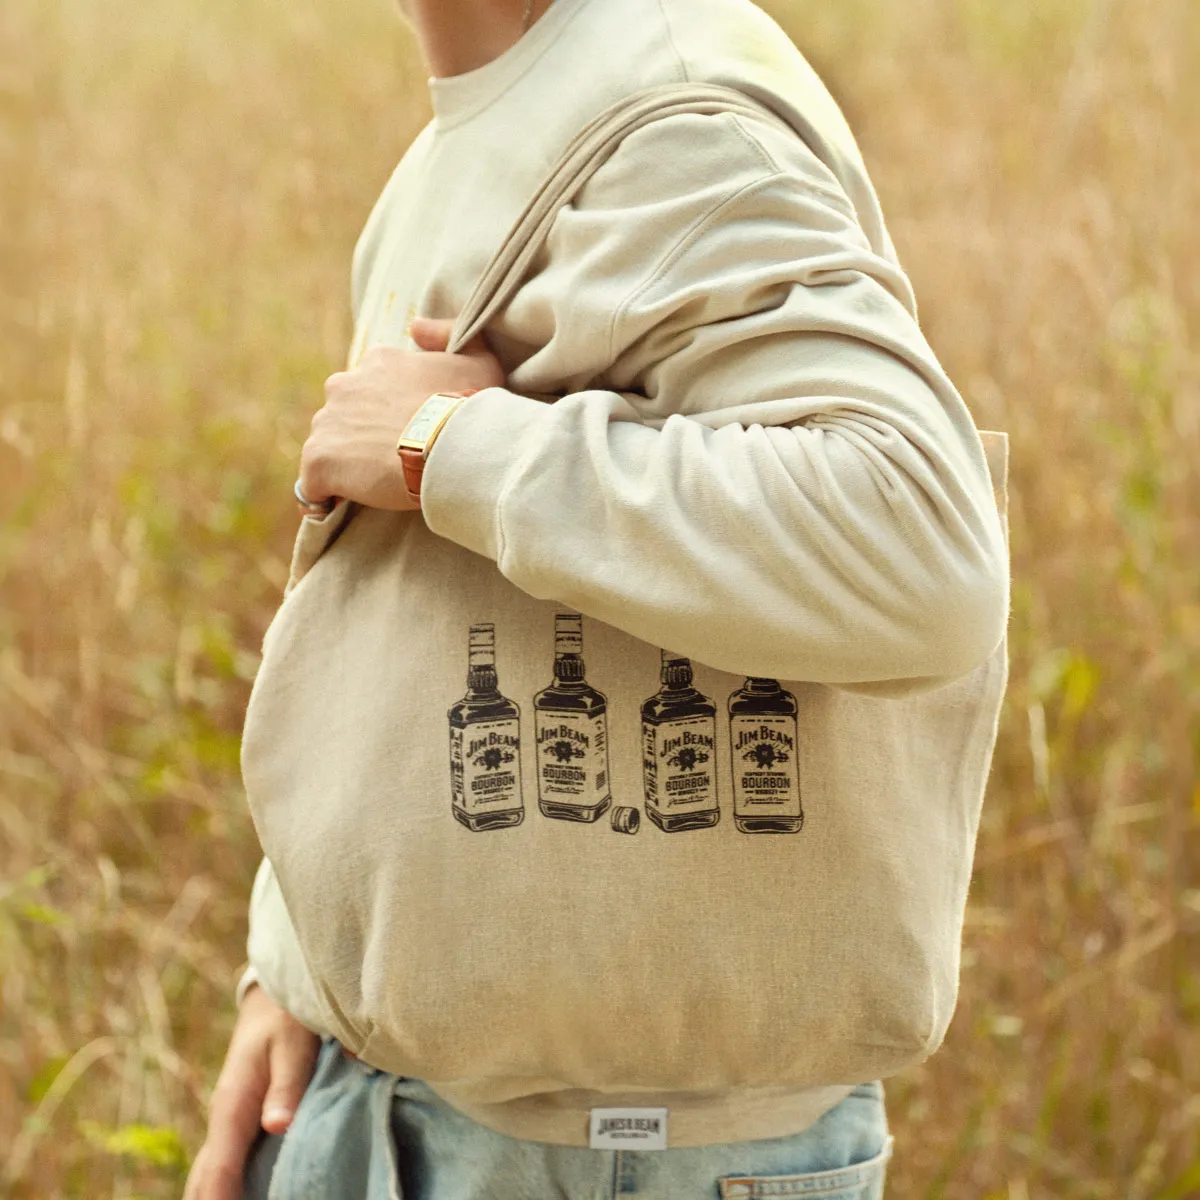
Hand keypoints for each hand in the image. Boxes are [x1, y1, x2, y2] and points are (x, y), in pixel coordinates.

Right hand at [183, 984, 319, 1199]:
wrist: (273, 1000)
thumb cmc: (287, 1019)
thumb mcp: (293, 1046)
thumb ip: (287, 1086)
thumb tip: (277, 1127)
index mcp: (232, 1107)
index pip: (217, 1168)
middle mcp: (223, 1123)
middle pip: (202, 1183)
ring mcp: (227, 1128)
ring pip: (207, 1179)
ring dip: (212, 1199)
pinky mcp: (238, 1128)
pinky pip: (222, 1170)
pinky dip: (223, 1192)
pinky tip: (242, 1199)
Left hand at [298, 317, 505, 511]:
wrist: (453, 447)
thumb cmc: (470, 408)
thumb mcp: (479, 359)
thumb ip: (448, 333)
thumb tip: (416, 326)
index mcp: (377, 363)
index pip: (369, 388)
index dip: (384, 413)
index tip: (403, 432)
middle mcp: (344, 385)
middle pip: (343, 414)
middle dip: (359, 435)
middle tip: (389, 460)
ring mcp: (328, 423)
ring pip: (327, 446)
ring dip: (344, 463)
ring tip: (372, 486)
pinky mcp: (319, 459)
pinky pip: (311, 484)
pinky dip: (324, 495)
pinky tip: (339, 506)